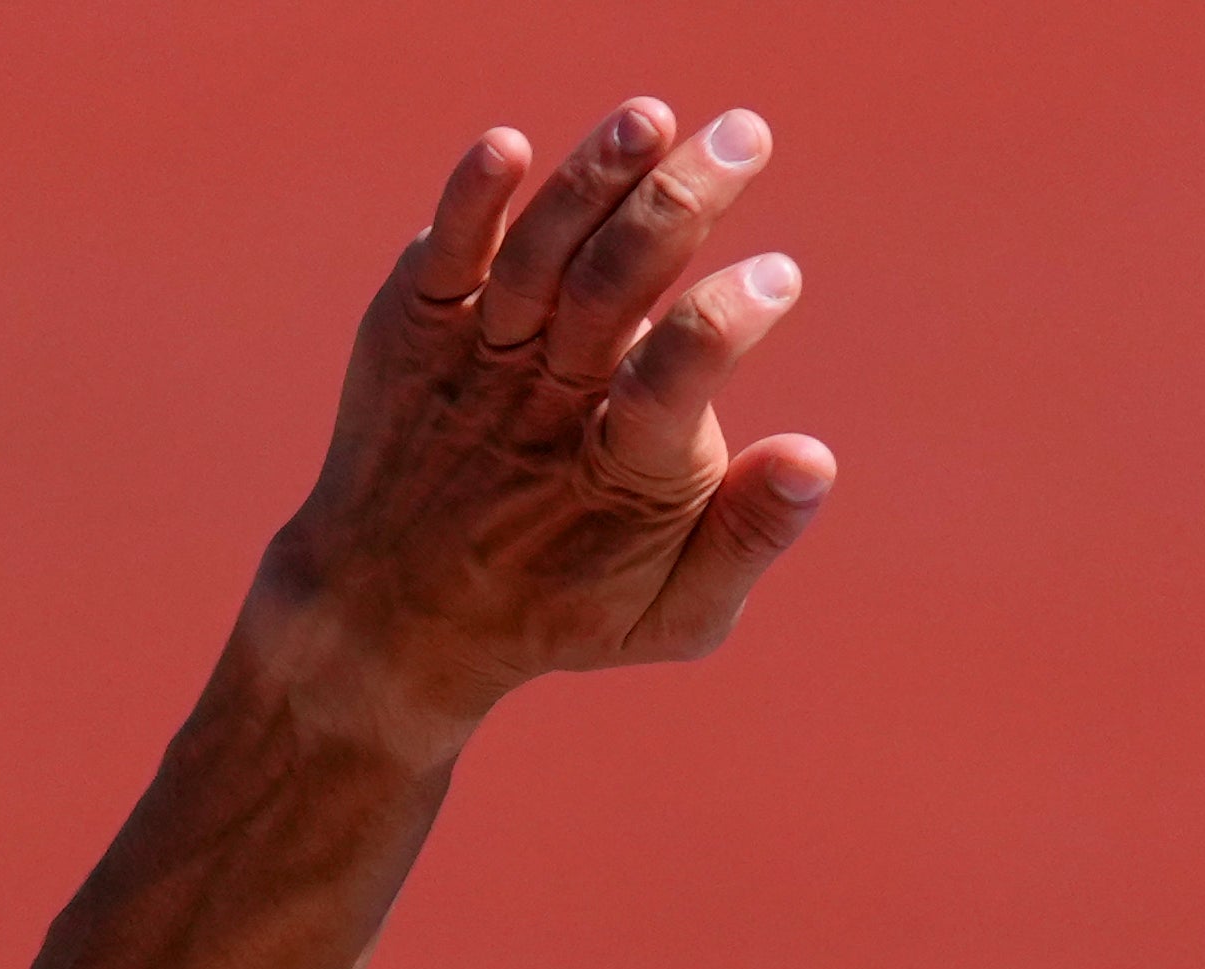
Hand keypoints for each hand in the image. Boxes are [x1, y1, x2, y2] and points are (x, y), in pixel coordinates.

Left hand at [245, 103, 832, 757]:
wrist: (388, 612)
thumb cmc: (560, 609)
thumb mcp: (673, 616)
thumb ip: (747, 537)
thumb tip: (817, 458)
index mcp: (618, 479)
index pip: (669, 386)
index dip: (722, 329)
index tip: (779, 274)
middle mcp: (539, 411)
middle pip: (608, 292)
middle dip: (678, 207)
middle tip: (747, 134)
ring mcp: (473, 362)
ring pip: (535, 258)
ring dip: (592, 180)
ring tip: (653, 117)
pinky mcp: (415, 325)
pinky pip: (443, 256)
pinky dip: (470, 201)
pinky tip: (508, 145)